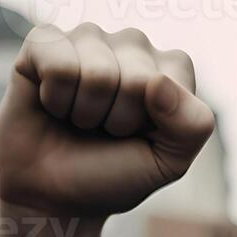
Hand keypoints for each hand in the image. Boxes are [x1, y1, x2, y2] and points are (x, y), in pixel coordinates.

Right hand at [0, 23, 213, 218]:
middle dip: (118, 120)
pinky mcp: (46, 42)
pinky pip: (57, 62)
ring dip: (85, 112)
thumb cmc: (112, 174)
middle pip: (136, 77)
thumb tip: (158, 81)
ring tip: (80, 119)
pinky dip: (54, 98)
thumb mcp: (166, 163)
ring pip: (96, 71)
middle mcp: (132, 47)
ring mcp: (89, 40)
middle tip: (105, 130)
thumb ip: (191, 126)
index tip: (139, 136)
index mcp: (170, 71)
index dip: (152, 122)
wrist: (52, 195)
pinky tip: (53, 104)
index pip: (174, 81)